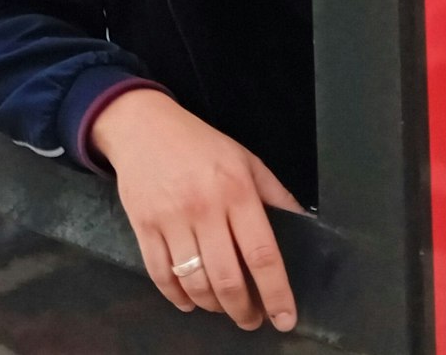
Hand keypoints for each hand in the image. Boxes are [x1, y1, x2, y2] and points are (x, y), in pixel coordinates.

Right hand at [90, 88, 304, 330]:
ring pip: (193, 281)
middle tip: (251, 320)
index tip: (284, 318)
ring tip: (221, 307)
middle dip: (242, 310)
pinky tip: (188, 301)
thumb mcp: (246, 160)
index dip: (276, 293)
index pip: (262, 254)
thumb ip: (276, 195)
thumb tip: (304, 228)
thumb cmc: (199, 144)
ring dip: (211, 305)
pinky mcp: (142, 225)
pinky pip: (160, 274)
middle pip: (227, 278)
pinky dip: (176, 296)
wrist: (141, 126)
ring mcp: (170, 218)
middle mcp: (204, 208)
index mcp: (237, 192)